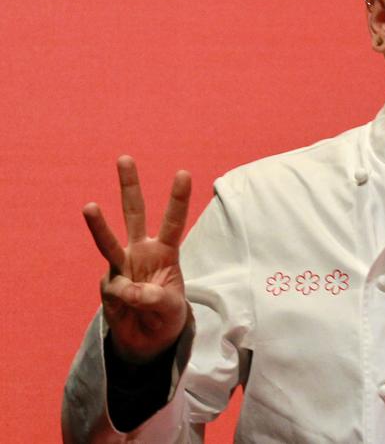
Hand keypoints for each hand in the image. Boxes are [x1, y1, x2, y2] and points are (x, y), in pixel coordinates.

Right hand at [82, 156, 190, 363]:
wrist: (147, 338)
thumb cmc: (166, 315)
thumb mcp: (170, 308)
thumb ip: (154, 298)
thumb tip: (126, 288)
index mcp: (165, 251)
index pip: (173, 221)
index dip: (178, 198)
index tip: (183, 173)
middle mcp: (141, 251)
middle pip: (135, 214)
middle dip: (129, 186)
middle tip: (124, 158)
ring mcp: (121, 265)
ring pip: (108, 240)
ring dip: (98, 224)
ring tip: (89, 206)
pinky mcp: (107, 284)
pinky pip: (114, 289)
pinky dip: (124, 301)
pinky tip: (131, 309)